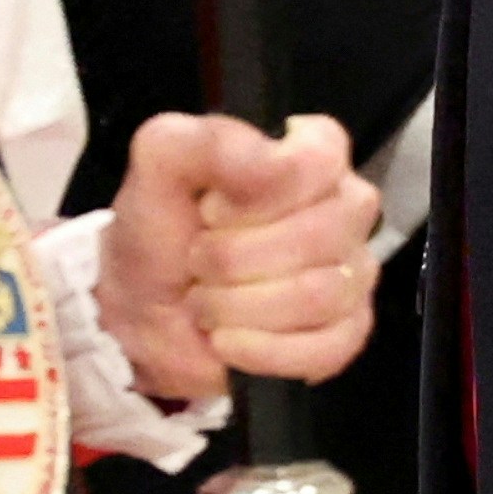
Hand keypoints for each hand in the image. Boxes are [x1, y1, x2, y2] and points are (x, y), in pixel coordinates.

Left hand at [100, 112, 381, 403]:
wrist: (141, 312)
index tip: (211, 209)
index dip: (260, 193)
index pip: (321, 159)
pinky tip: (226, 340)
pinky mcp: (345, 334)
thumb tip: (273, 162)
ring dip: (239, 305)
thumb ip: (209, 143)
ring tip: (206, 301)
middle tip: (198, 260)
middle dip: (235, 258)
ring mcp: (351, 274)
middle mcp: (344, 210)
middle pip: (322, 234)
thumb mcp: (160, 162)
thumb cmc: (160, 230)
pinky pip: (325, 348)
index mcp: (312, 157)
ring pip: (319, 295)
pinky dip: (261, 350)